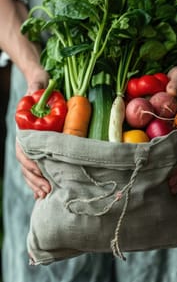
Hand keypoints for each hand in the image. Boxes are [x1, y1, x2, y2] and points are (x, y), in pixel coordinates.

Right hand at [16, 66, 50, 198]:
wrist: (39, 87)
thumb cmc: (39, 88)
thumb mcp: (37, 86)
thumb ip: (36, 90)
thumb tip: (37, 92)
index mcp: (24, 129)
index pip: (24, 149)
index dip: (30, 162)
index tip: (39, 172)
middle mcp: (26, 139)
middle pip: (26, 163)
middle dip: (35, 179)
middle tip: (46, 191)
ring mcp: (32, 145)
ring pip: (30, 168)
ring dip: (36, 183)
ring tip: (45, 195)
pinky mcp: (40, 148)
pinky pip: (36, 166)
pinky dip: (38, 179)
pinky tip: (43, 191)